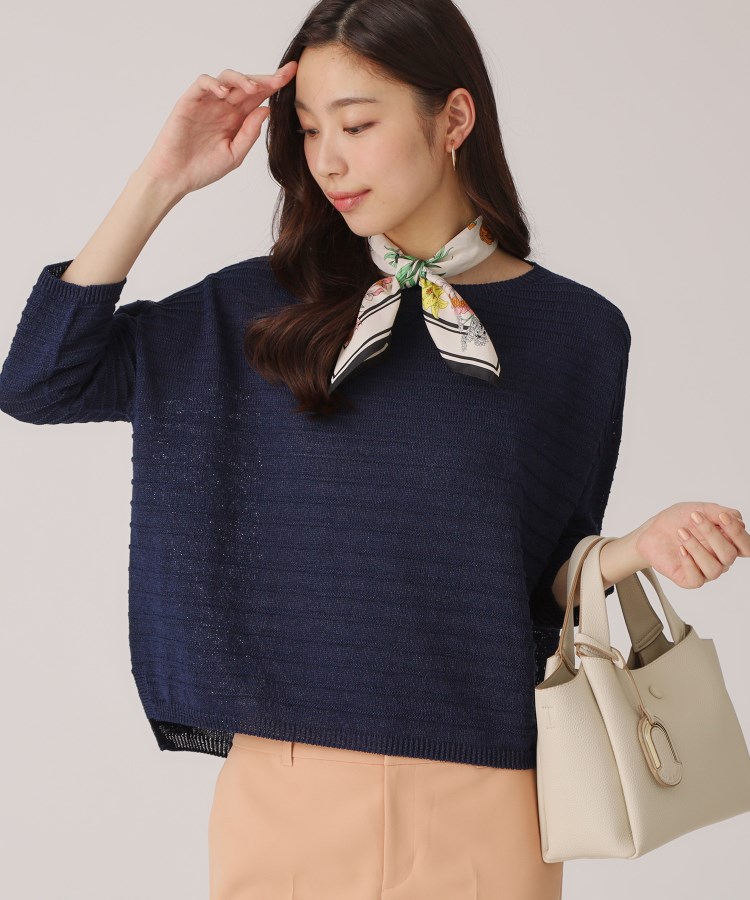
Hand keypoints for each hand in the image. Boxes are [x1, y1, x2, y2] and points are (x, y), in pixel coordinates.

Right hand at [138, 62, 297, 197]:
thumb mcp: (234, 155)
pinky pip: (203, 83)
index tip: (295, 75)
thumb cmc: (203, 168)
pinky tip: (225, 94)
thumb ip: (250, 133)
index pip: (260, 97)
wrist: (175, 177)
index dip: (276, 85)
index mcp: (237, 119)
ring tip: (253, 89)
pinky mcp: (189, 102)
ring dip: (242, 79)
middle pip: (247, 84)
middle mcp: (224, 107)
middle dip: (266, 78)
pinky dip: (215, 84)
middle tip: (282, 77)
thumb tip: (267, 110)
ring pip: (227, 78)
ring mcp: (207, 103)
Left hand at [633, 501, 749, 588]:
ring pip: (714, 568)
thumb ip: (717, 512)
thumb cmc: (676, 521)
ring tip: (681, 533)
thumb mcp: (697, 509)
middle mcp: (719, 559)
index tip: (722, 517)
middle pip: (729, 555)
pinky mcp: (689, 579)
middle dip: (712, 534)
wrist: (651, 530)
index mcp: (727, 542)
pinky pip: (697, 579)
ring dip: (697, 548)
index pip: (745, 546)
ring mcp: (705, 571)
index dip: (738, 533)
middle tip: (694, 518)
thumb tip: (737, 518)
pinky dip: (689, 563)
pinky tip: (681, 550)